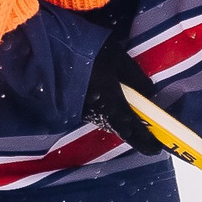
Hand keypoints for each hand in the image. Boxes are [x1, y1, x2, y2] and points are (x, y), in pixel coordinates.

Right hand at [81, 39, 163, 155]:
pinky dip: (102, 106)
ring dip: (116, 114)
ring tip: (124, 103)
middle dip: (132, 127)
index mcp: (112, 105)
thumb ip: (136, 78)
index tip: (155, 149)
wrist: (46, 51)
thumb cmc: (88, 53)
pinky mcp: (70, 106)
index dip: (145, 141)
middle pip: (119, 127)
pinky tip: (102, 93)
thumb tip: (149, 93)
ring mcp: (82, 112)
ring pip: (104, 119)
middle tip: (143, 124)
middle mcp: (97, 114)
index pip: (133, 130)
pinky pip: (92, 111)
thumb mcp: (119, 59)